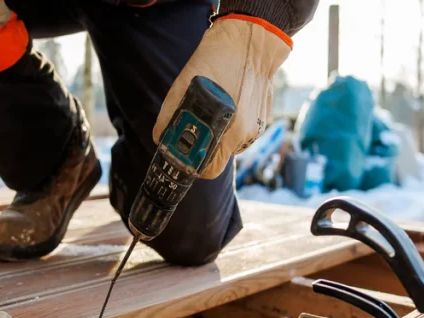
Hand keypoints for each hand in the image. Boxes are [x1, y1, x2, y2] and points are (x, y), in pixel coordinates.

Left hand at [153, 14, 292, 179]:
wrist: (250, 41)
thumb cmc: (215, 61)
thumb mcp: (182, 87)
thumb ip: (169, 116)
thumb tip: (160, 138)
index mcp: (229, 132)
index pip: (210, 170)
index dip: (194, 167)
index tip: (185, 156)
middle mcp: (246, 134)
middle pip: (220, 161)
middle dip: (205, 154)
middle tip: (195, 137)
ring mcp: (257, 127)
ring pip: (232, 147)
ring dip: (220, 138)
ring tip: (213, 112)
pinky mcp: (263, 118)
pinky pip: (243, 134)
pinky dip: (232, 127)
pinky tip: (228, 106)